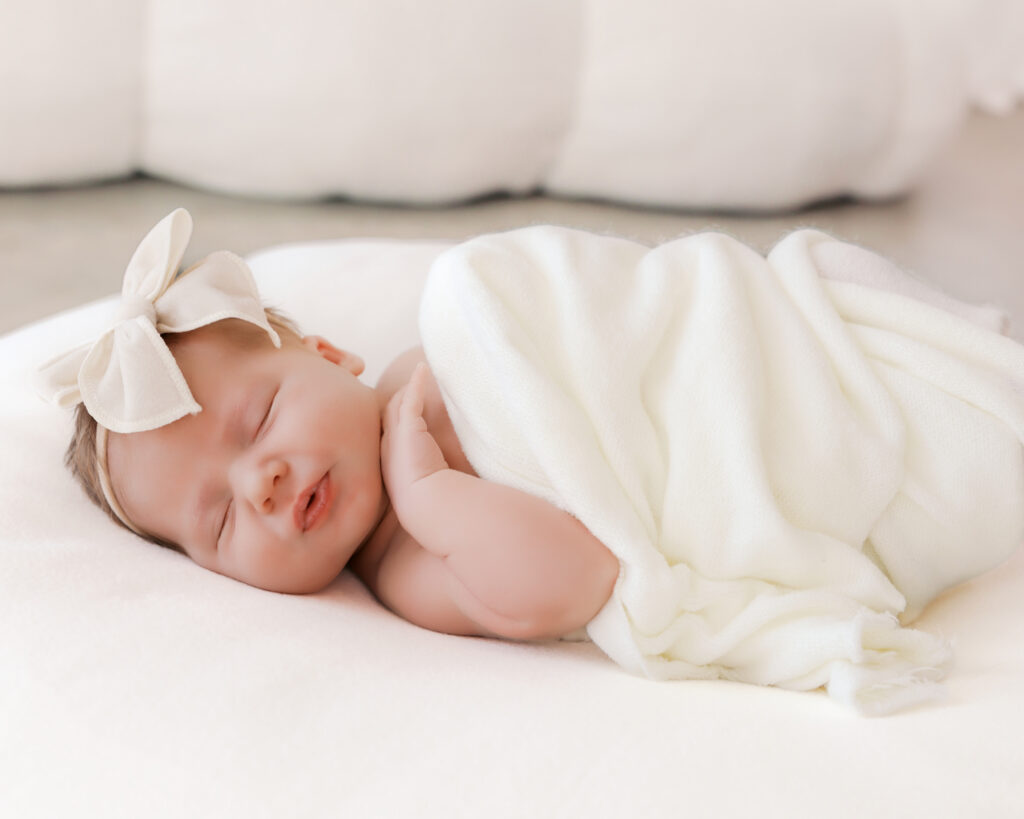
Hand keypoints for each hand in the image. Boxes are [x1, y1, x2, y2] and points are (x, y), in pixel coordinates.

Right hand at [380, 362, 448, 504]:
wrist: (426, 504)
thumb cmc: (428, 502)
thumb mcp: (423, 488)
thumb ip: (427, 478)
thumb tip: (444, 478)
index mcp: (389, 462)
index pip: (388, 434)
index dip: (393, 421)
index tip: (402, 413)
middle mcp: (388, 447)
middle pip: (387, 415)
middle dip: (395, 401)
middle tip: (405, 388)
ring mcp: (396, 436)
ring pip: (396, 404)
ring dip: (405, 389)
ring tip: (416, 376)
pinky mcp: (409, 427)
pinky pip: (411, 397)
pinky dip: (416, 382)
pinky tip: (423, 368)